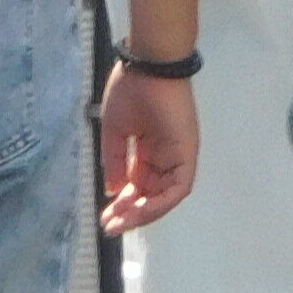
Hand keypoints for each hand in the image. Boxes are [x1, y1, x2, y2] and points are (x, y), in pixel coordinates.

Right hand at [98, 66, 200, 234]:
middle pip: (151, 193)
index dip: (123, 201)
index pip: (138, 183)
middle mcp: (166, 155)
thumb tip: (113, 191)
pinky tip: (139, 211)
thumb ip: (116, 162)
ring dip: (144, 212)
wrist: (149, 65)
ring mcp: (179, 154)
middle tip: (110, 227)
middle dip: (130, 212)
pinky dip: (160, 202)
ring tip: (121, 223)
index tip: (105, 215)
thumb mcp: (116, 132)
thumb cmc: (130, 90)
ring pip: (165, 195)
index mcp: (150, 148)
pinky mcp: (187, 152)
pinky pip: (178, 187)